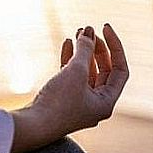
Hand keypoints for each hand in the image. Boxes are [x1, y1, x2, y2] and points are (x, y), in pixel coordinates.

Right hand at [10, 24, 128, 152]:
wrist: (32, 125)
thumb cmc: (57, 103)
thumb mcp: (76, 72)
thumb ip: (84, 50)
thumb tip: (87, 33)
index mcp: (106, 102)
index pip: (120, 69)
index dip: (115, 46)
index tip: (105, 27)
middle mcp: (95, 103)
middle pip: (103, 69)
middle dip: (96, 48)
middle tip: (87, 30)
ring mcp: (78, 102)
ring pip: (85, 71)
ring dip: (82, 52)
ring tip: (76, 33)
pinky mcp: (62, 99)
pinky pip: (70, 76)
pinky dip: (69, 60)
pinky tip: (66, 44)